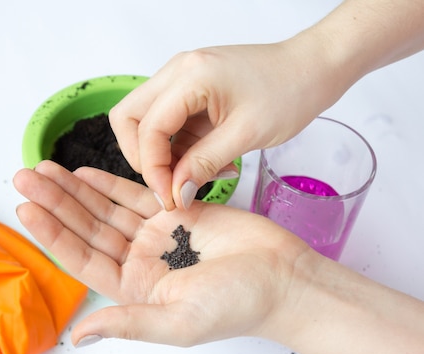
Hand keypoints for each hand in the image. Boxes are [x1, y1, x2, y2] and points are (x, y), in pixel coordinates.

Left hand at [13, 160, 311, 346]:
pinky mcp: (175, 213)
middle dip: (55, 202)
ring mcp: (155, 236)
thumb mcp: (179, 322)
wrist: (283, 278)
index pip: (81, 258)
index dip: (52, 233)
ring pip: (105, 209)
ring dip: (75, 189)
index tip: (26, 208)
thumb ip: (128, 323)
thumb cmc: (238, 305)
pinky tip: (83, 172)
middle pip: (86, 228)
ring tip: (44, 169)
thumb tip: (79, 336)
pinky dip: (108, 183)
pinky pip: (134, 195)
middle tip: (24, 176)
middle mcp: (139, 262)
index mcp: (133, 289)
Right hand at [109, 42, 342, 209]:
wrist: (314, 67)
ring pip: (144, 121)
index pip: (147, 128)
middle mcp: (177, 72)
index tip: (169, 196)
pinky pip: (167, 124)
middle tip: (167, 184)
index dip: (152, 168)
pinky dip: (176, 148)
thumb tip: (176, 194)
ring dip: (159, 154)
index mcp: (190, 76)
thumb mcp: (247, 134)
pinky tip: (203, 163)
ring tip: (193, 176)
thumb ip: (204, 165)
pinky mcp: (190, 91)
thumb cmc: (291, 91)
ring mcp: (181, 79)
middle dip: (141, 157)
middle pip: (128, 118)